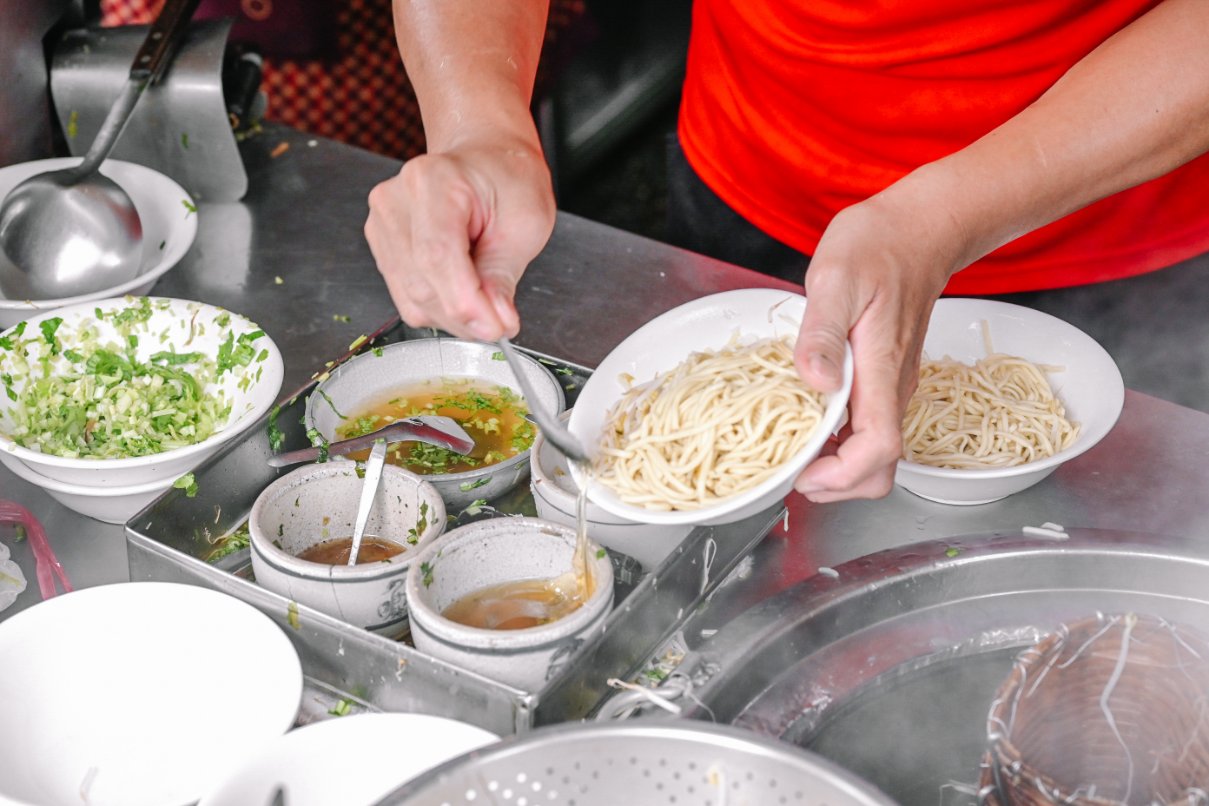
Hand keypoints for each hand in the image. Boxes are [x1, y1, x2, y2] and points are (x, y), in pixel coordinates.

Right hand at [364, 135, 555, 340]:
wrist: (484, 159)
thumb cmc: (507, 179)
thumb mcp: (526, 222)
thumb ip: (503, 276)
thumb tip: (493, 323)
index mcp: (433, 180)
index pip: (437, 255)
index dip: (464, 302)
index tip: (495, 329)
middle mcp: (396, 200)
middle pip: (422, 284)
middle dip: (466, 316)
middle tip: (502, 322)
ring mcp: (382, 223)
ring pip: (412, 299)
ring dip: (454, 315)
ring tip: (486, 296)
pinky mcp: (380, 245)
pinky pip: (407, 297)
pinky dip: (439, 306)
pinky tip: (462, 287)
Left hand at [792, 191, 958, 501]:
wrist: (920, 228)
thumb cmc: (879, 245)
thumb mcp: (835, 279)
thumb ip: (822, 333)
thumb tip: (816, 383)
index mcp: (883, 370)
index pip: (880, 449)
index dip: (842, 476)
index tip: (803, 474)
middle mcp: (894, 387)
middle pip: (880, 468)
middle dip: (837, 486)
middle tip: (790, 472)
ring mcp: (892, 385)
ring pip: (875, 453)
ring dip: (835, 467)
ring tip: (792, 453)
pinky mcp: (885, 378)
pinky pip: (868, 428)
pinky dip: (838, 442)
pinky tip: (807, 422)